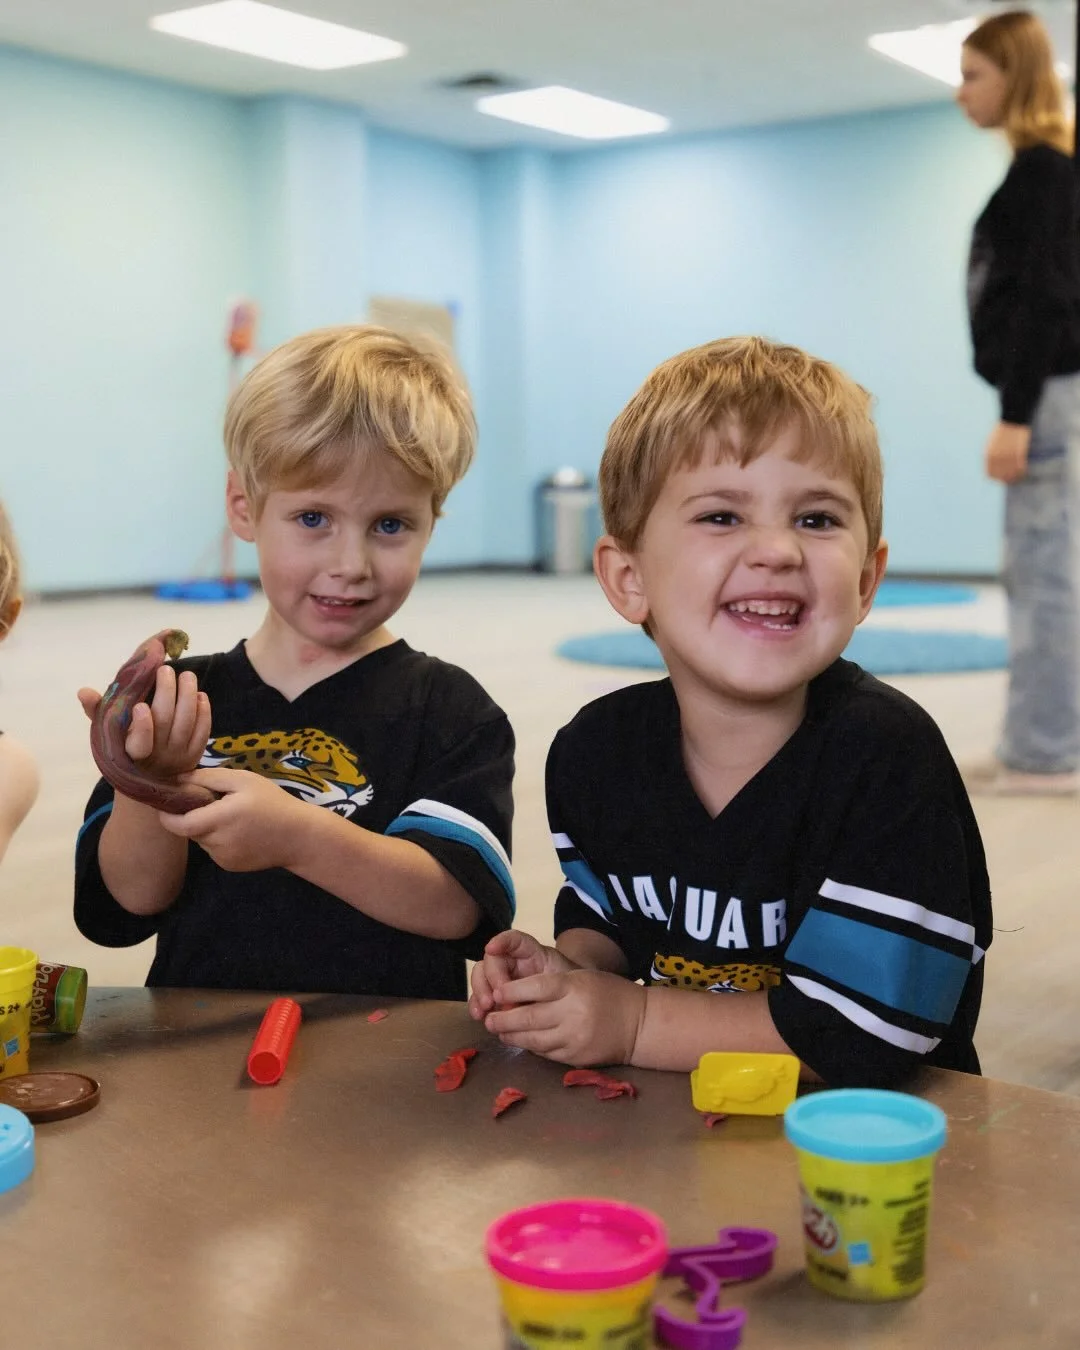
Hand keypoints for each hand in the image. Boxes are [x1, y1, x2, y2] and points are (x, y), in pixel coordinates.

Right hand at [78, 666, 210, 780]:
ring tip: (187, 676)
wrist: (149, 780)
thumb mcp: (107, 733)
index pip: (139, 745)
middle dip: (167, 694)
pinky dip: (203, 713)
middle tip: (167, 671)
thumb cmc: (124, 749)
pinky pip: (202, 734)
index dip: (142, 727)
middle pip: (166, 724)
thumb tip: (84, 691)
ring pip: (186, 725)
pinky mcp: (194, 756)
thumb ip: (97, 710)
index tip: (141, 706)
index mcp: (130, 754)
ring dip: (188, 697)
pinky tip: (201, 695)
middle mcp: (156, 758)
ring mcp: (178, 758)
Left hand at [156, 766, 309, 871]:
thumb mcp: (244, 780)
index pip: (179, 824)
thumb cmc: (273, 802)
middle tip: (212, 803)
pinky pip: (213, 850)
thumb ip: (209, 777)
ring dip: (207, 828)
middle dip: (193, 817)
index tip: (166, 803)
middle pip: (190, 830)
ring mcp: (223, 858)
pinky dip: (218, 840)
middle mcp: (218, 843)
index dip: (167, 815)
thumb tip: (178, 779)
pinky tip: (239, 832)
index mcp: (220, 819)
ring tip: (230, 817)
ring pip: (202, 840)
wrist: (299, 837)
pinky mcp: (229, 867)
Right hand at [468, 930, 574, 1019]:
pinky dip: (477, 1006)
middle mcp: (511, 962)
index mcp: (530, 953)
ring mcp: (500, 979)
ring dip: (479, 992)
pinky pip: (480, 997)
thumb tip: (536, 993)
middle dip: (490, 978)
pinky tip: (480, 1016)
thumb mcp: (568, 979)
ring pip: (481, 977)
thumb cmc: (569, 987)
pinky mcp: (495, 997)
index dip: (501, 941)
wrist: (570, 1004)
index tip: (491, 948)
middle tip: (494, 998)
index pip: (514, 940)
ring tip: (485, 1008)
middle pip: (492, 961)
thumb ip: (554, 982)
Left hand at [482, 968, 645, 1066]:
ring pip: (533, 1039)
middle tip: (488, 1018)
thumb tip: (515, 994)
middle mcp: (573, 1013)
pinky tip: (523, 1042)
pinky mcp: (575, 1057)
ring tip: (500, 1032)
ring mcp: (574, 1038)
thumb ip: (553, 985)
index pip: (536, 988)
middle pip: (529, 1017)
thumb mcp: (583, 978)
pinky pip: (545, 1052)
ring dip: (512, 1036)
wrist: (639, 1024)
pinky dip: (530, 1047)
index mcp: (575, 987)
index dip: (512, 991)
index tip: (497, 993)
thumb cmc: (608, 994)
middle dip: (503, 1019)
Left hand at [984, 422, 1030, 483]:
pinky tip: (1025, 470)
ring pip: (1012, 473)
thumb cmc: (1004, 430)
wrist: (1012, 419)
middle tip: (1015, 479)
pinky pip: (1020, 467)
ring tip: (1021, 476)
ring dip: (1016, 476)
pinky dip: (1022, 470)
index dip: (998, 478)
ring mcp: (1007, 455)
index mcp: (988, 455)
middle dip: (1008, 479)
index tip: (1003, 479)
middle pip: (1002, 475)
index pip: (991, 474)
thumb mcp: (992, 443)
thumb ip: (993, 455)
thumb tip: (996, 465)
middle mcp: (996, 457)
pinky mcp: (1017, 452)